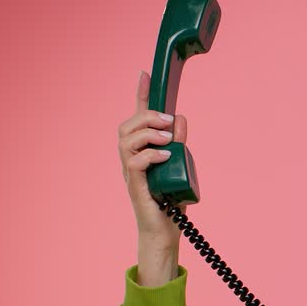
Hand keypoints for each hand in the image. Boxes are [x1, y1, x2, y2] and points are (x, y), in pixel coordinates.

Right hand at [117, 70, 189, 240]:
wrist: (166, 232)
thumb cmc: (171, 201)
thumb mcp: (180, 165)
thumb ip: (179, 143)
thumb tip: (180, 118)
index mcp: (142, 151)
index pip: (137, 119)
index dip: (140, 95)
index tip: (144, 74)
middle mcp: (131, 159)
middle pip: (126, 126)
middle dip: (146, 115)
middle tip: (169, 121)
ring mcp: (131, 172)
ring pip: (126, 140)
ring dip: (148, 133)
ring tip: (168, 139)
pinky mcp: (135, 186)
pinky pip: (134, 163)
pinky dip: (150, 155)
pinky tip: (165, 155)